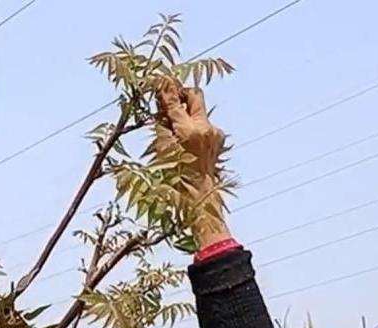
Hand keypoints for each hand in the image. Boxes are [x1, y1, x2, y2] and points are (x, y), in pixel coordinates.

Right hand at [154, 81, 228, 245]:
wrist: (199, 198)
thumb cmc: (175, 179)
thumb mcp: (162, 149)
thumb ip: (162, 123)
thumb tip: (160, 103)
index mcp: (190, 131)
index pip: (175, 101)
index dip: (165, 89)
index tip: (158, 78)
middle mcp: (206, 128)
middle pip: (195, 95)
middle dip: (181, 94)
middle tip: (167, 98)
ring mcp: (215, 133)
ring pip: (199, 110)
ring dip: (186, 112)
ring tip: (172, 125)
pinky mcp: (218, 139)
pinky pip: (203, 124)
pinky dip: (192, 125)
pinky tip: (184, 139)